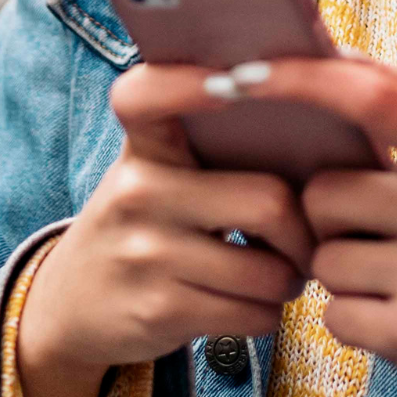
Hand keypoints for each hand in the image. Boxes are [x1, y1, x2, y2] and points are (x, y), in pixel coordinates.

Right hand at [11, 63, 315, 396]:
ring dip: (290, 281)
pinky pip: (254, 315)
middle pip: (269, 202)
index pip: (147, 96)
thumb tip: (325, 111)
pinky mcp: (158, 310)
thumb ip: (210, 144)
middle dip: (304, 235)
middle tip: (303, 242)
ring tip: (276, 275)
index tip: (234, 80)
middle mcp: (138, 191)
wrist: (71, 307)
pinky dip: (268, 316)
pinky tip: (248, 305)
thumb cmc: (144, 227)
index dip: (188, 83)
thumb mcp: (156, 174)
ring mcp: (146, 253)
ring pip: (269, 271)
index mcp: (144, 147)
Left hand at [245, 57, 396, 396]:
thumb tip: (326, 56)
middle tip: (371, 235)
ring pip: (323, 258)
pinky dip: (350, 319)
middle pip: (324, 192)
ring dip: (339, 271)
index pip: (373, 95)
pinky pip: (334, 314)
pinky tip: (395, 317)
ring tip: (391, 278)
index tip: (241, 73)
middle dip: (325, 217)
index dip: (300, 78)